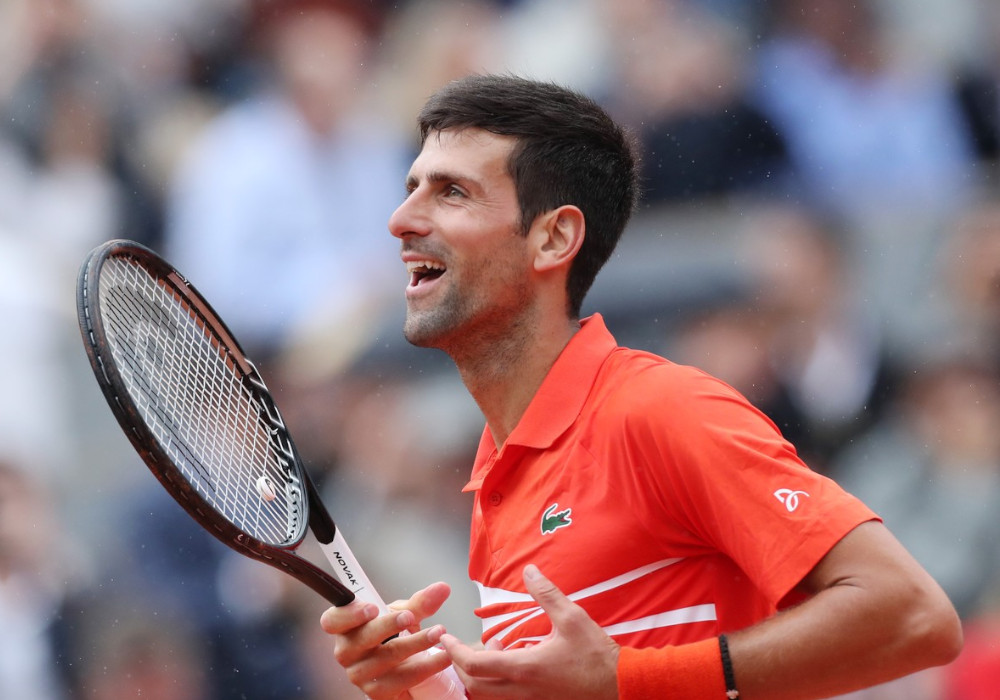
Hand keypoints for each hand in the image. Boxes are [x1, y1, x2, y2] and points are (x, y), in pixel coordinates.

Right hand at [320, 582, 453, 698]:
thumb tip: (441, 588)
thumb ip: (419, 602)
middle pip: (361, 639)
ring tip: (438, 634)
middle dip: (388, 626)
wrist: (404, 669)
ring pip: (385, 659)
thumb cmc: (395, 636)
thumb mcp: (404, 614)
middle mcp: (347, 652)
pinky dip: (425, 667)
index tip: (372, 608)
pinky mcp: (376, 693)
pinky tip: (442, 658)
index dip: (349, 614)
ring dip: (415, 644)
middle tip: (411, 616)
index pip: (332, 620)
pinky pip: (401, 680)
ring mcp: (360, 675)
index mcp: (346, 627)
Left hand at [440, 565, 619, 699]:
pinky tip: (510, 662)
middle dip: (459, 668)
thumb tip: (528, 571)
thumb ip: (546, 593)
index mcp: (524, 668)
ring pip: (489, 697)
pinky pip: (506, 698)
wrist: (620, 686)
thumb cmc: (596, 654)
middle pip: (475, 687)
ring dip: (478, 677)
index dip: (454, 651)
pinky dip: (496, 684)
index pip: (475, 665)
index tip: (445, 639)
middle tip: (457, 646)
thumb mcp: (571, 617)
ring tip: (488, 649)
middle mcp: (522, 690)